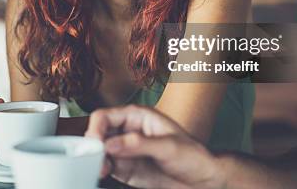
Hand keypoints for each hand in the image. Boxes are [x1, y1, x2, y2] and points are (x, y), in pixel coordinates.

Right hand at [85, 105, 224, 188]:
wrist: (203, 181)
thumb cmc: (193, 156)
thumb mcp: (168, 147)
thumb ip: (139, 144)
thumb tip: (111, 144)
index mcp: (137, 117)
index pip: (106, 116)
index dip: (96, 128)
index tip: (95, 144)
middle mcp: (128, 132)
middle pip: (98, 133)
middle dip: (92, 145)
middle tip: (95, 159)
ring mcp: (125, 151)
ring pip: (98, 151)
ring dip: (94, 160)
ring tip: (101, 170)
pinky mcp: (125, 169)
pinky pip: (105, 167)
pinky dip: (100, 171)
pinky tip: (103, 174)